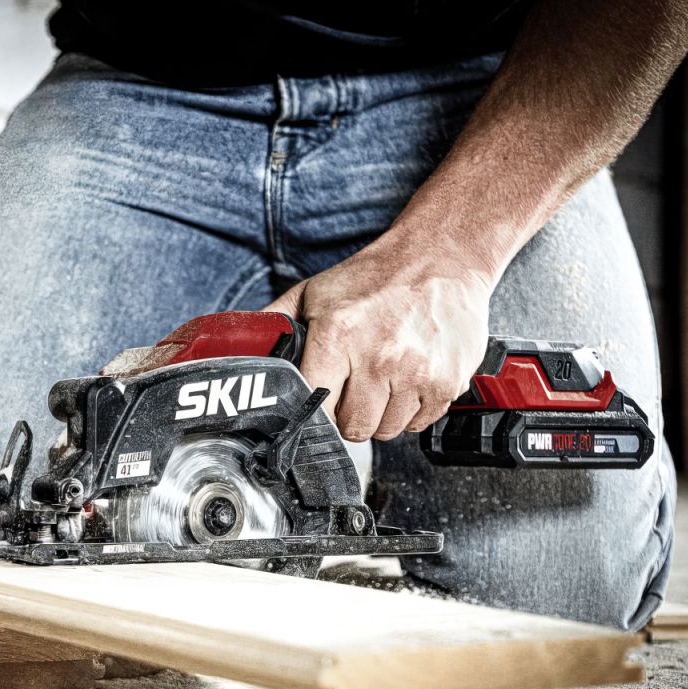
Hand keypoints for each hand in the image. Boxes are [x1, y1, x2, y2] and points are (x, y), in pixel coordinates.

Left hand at [265, 231, 492, 441]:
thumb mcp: (314, 293)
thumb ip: (276, 324)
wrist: (442, 257)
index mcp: (338, 334)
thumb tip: (240, 350)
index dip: (314, 408)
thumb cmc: (375, 278)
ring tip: (382, 382)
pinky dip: (411, 411)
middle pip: (353, 427)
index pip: (315, 404)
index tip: (317, 402)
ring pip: (386, 430)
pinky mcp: (447, 382)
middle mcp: (379, 356)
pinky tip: (407, 381)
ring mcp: (417, 372)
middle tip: (353, 390)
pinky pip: (419, 424)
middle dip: (348, 415)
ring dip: (381, 414)